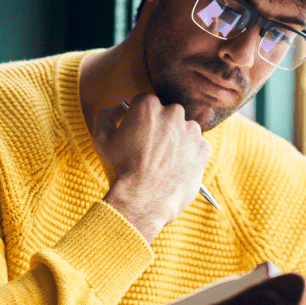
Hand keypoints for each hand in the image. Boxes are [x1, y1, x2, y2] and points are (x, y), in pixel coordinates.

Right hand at [93, 94, 209, 241]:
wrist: (143, 201)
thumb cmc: (120, 171)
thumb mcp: (101, 140)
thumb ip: (106, 115)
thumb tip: (117, 107)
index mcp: (148, 105)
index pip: (146, 104)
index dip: (140, 121)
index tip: (138, 136)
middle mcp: (173, 112)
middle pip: (168, 115)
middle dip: (161, 129)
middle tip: (152, 151)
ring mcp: (191, 130)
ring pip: (184, 131)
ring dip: (177, 142)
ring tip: (164, 163)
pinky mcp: (204, 148)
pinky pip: (197, 148)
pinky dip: (189, 156)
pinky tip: (175, 169)